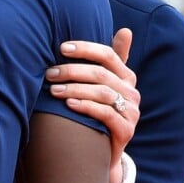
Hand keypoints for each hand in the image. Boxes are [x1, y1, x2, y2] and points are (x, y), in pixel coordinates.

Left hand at [46, 28, 140, 182]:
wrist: (105, 151)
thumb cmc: (99, 113)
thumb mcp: (105, 86)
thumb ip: (112, 60)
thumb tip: (126, 31)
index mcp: (127, 78)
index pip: (109, 56)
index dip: (86, 49)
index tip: (62, 49)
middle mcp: (133, 94)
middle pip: (102, 75)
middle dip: (72, 72)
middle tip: (50, 74)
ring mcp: (132, 113)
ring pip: (103, 94)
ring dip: (75, 89)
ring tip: (54, 90)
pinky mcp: (127, 131)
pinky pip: (106, 114)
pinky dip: (86, 107)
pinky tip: (70, 105)